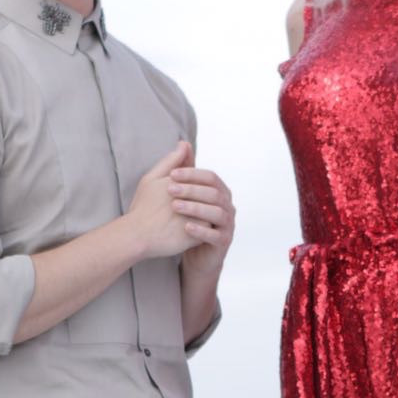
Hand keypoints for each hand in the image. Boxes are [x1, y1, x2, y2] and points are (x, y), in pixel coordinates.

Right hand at [126, 142, 201, 258]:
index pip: (201, 180)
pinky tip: (189, 233)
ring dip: (203, 216)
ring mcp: (194, 219)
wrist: (136, 236)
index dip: (192, 189)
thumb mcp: (152, 178)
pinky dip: (202, 232)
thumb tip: (185, 143)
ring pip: (210, 214)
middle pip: (208, 197)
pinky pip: (206, 232)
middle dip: (200, 203)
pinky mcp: (195, 237)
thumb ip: (171, 161)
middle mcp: (191, 200)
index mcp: (182, 183)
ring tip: (185, 224)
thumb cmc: (142, 208)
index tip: (177, 200)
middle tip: (179, 213)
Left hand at [170, 161, 235, 276]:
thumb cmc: (189, 220)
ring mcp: (228, 225)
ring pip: (217, 212)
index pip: (211, 177)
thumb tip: (183, 143)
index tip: (172, 174)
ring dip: (195, 208)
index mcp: (220, 193)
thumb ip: (185, 171)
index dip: (192, 174)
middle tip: (170, 189)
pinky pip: (215, 235)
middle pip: (214, 193)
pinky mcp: (224, 242)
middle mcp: (227, 206)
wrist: (194, 254)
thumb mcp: (185, 195)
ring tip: (175, 206)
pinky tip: (185, 227)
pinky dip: (201, 230)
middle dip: (192, 189)